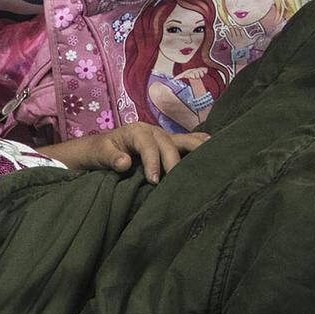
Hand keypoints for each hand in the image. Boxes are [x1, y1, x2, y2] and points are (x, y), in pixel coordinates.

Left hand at [45, 122, 208, 183]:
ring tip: (212, 158)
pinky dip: (201, 145)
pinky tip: (215, 149)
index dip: (153, 162)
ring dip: (198, 149)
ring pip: (185, 139)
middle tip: (176, 182)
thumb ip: (111, 158)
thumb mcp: (99, 154)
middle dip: (175, 162)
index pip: (149, 145)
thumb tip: (125, 163)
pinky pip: (188, 142)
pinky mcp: (169, 144)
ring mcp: (164, 137)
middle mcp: (153, 131)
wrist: (99, 148)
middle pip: (170, 143)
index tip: (154, 180)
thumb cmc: (99, 151)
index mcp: (136, 131)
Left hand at [217, 22, 257, 50]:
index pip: (241, 30)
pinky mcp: (230, 40)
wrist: (241, 52)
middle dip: (234, 26)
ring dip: (230, 28)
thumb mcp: (252, 41)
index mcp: (244, 37)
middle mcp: (238, 37)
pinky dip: (226, 33)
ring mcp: (234, 39)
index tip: (238, 23)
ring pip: (232, 32)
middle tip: (231, 21)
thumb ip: (257, 37)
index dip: (239, 27)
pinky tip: (225, 29)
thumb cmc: (247, 46)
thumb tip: (262, 34)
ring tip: (228, 24)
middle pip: (236, 30)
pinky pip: (228, 36)